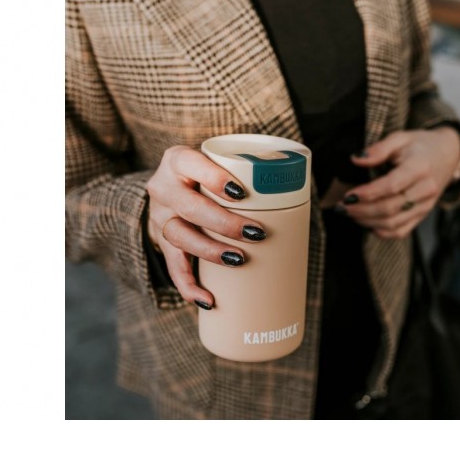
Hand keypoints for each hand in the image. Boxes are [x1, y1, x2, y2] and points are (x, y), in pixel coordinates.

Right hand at [146, 146, 266, 308]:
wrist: (171, 189)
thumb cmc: (207, 175)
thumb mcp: (217, 164)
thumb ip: (244, 170)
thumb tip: (298, 185)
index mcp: (178, 161)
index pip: (189, 163)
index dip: (213, 178)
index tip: (241, 193)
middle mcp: (164, 188)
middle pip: (188, 206)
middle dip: (223, 222)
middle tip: (255, 233)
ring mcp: (160, 216)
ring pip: (178, 235)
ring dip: (210, 251)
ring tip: (239, 259)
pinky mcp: (162, 242)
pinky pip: (173, 266)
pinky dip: (190, 285)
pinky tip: (208, 299)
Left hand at [340, 128, 459, 238]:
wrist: (448, 154)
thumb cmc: (419, 145)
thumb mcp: (399, 138)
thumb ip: (378, 149)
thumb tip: (355, 159)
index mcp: (420, 167)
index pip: (391, 186)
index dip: (367, 193)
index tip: (347, 195)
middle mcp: (426, 190)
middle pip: (390, 208)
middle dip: (361, 210)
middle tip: (340, 207)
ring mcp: (426, 205)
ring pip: (393, 223)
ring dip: (367, 221)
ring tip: (348, 213)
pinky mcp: (423, 215)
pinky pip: (401, 231)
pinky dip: (381, 231)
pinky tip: (365, 222)